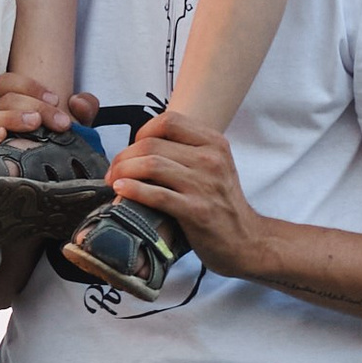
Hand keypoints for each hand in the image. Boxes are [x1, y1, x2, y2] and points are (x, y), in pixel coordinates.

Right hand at [0, 73, 99, 148]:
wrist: (47, 183)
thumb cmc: (55, 150)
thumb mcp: (76, 128)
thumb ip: (85, 110)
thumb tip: (78, 101)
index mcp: (9, 105)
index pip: (8, 83)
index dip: (29, 86)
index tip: (56, 99)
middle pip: (2, 99)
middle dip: (32, 105)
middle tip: (58, 121)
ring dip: (9, 118)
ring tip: (33, 125)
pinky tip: (1, 138)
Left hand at [106, 112, 269, 280]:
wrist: (246, 241)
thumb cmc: (221, 205)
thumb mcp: (214, 167)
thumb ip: (186, 152)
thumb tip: (142, 146)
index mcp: (214, 143)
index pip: (168, 121)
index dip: (142, 132)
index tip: (133, 150)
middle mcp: (211, 159)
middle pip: (152, 144)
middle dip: (124, 156)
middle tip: (114, 171)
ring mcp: (205, 185)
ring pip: (151, 165)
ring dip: (124, 172)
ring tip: (114, 182)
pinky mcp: (197, 211)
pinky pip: (156, 194)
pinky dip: (133, 190)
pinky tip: (121, 191)